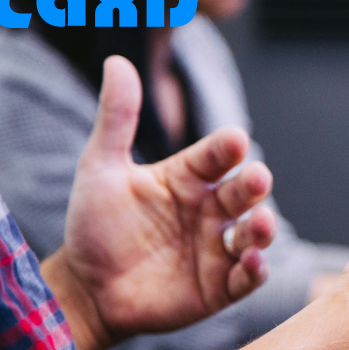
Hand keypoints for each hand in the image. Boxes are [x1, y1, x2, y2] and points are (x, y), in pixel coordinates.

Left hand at [43, 56, 277, 349]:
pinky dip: (255, 270)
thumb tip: (117, 60)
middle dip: (254, 185)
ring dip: (263, 228)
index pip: (216, 156)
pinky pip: (246, 277)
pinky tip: (252, 262)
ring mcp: (217, 249)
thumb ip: (116, 118)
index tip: (234, 139)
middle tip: (257, 178)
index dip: (226, 148)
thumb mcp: (100, 168)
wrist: (85, 289)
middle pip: (242, 193)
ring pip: (254, 234)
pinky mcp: (220, 287)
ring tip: (261, 224)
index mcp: (188, 178)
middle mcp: (210, 210)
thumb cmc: (94, 226)